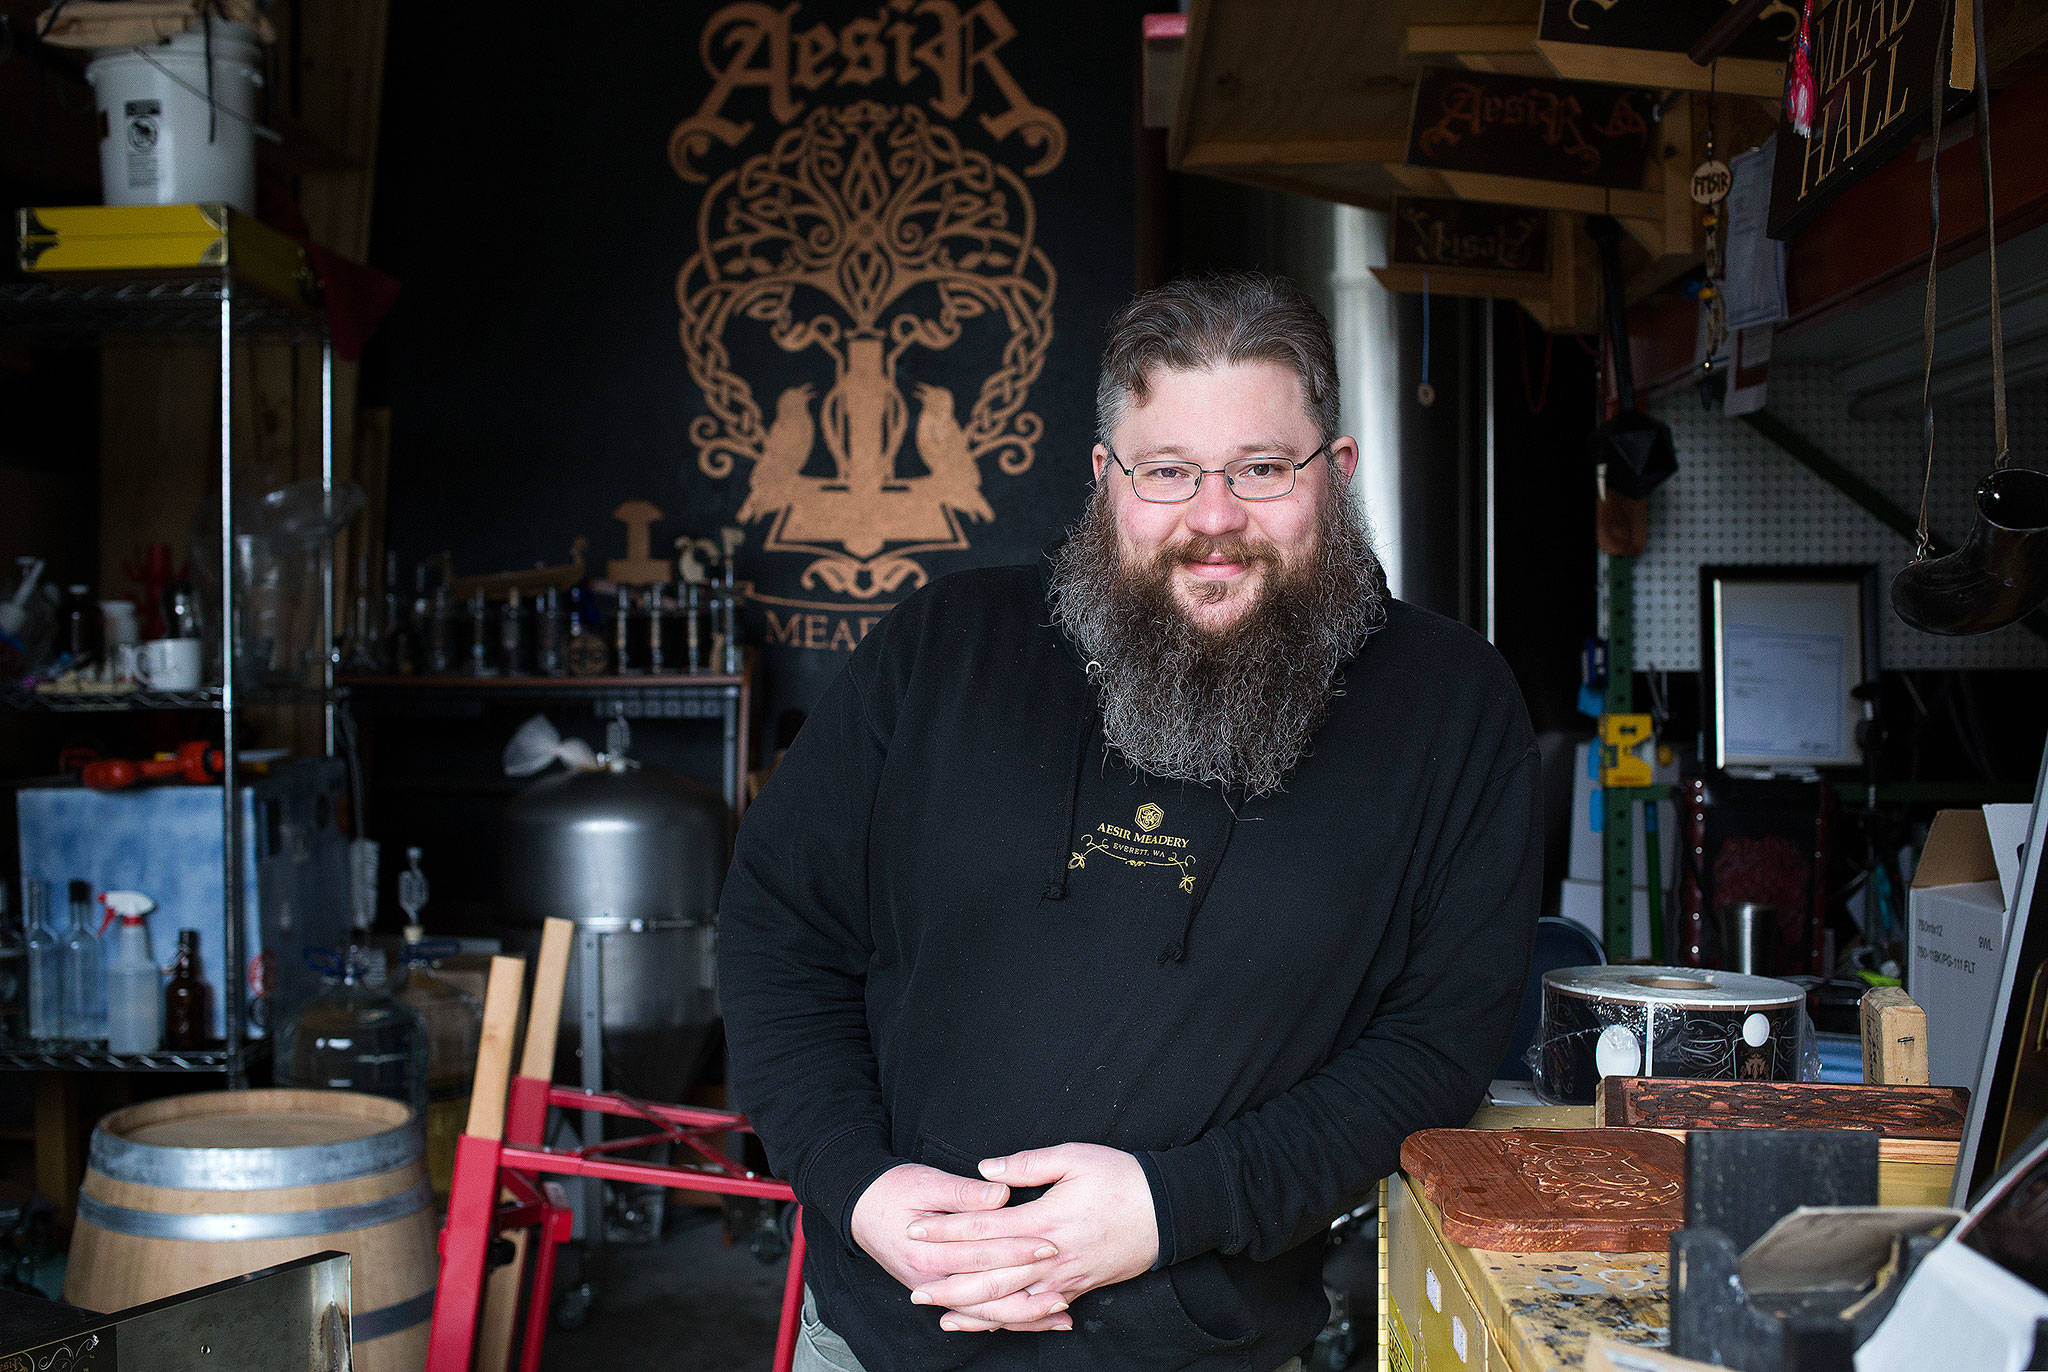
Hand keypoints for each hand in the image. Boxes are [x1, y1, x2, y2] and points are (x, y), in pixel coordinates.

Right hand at [848, 1163, 1069, 1331]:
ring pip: (985, 1313)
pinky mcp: (939, 1293)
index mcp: (929, 1250)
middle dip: (1029, 1286)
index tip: (1049, 1242)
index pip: (982, 1253)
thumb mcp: (925, 1181)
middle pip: (987, 1290)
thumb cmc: (893, 1189)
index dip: (1018, 1248)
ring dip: (1023, 1315)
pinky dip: (1006, 1320)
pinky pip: (977, 1314)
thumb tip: (1001, 1194)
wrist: (859, 1207)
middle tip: (1065, 1280)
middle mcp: (931, 1279)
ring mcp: (934, 1291)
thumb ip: (963, 1191)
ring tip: (1060, 1312)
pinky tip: (1035, 1320)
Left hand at [905, 1143, 1158, 1331]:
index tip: (914, 1228)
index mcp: (1043, 1220)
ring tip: (938, 1313)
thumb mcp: (1076, 1157)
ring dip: (970, 1308)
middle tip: (912, 1288)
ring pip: (1008, 1302)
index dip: (945, 1230)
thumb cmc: (1122, 1178)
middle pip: (987, 1275)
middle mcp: (1049, 1258)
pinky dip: (1007, 1321)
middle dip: (947, 1281)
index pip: (982, 1229)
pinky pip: (1034, 1313)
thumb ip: (1028, 1163)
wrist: (1170, 1213)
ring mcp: (1062, 1280)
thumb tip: (986, 1170)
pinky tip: (986, 1323)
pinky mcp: (1076, 1290)